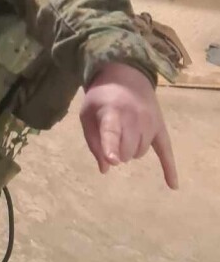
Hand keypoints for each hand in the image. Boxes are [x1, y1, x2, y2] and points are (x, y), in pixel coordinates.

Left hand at [79, 62, 177, 189]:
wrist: (126, 75)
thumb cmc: (101, 98)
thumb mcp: (87, 114)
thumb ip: (93, 142)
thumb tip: (106, 169)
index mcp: (111, 111)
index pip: (111, 131)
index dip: (110, 147)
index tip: (113, 159)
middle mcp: (134, 117)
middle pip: (127, 152)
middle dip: (118, 152)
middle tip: (111, 137)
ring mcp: (150, 122)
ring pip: (140, 153)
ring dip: (131, 150)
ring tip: (125, 132)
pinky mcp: (160, 126)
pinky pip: (166, 151)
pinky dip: (169, 168)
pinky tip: (173, 186)